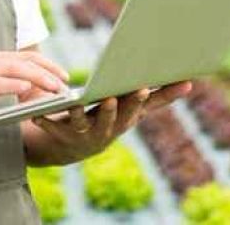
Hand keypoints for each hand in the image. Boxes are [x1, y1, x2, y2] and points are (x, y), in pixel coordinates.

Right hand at [0, 51, 68, 124]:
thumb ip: (6, 82)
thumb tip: (29, 86)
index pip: (28, 58)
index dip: (48, 65)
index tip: (64, 75)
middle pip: (28, 61)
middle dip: (50, 70)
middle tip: (66, 82)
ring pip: (18, 70)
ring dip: (40, 78)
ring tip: (55, 87)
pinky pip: (0, 82)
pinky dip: (15, 84)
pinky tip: (28, 89)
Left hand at [31, 81, 191, 161]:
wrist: (68, 147)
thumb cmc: (105, 119)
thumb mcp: (130, 107)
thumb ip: (157, 96)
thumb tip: (190, 82)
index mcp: (127, 117)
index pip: (146, 105)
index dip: (156, 96)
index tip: (166, 83)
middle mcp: (110, 128)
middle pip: (121, 115)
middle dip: (127, 103)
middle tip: (133, 88)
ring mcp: (87, 134)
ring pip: (89, 123)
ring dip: (90, 113)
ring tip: (90, 100)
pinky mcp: (63, 136)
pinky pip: (54, 127)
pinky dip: (47, 120)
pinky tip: (39, 113)